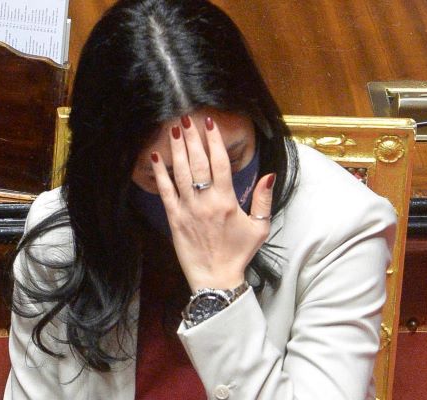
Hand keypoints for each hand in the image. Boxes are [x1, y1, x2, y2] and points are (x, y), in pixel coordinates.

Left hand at [150, 115, 275, 291]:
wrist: (216, 279)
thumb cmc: (239, 253)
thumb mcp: (260, 227)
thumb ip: (264, 199)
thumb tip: (270, 174)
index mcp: (226, 200)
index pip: (219, 163)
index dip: (214, 141)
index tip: (209, 123)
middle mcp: (205, 201)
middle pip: (197, 162)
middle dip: (191, 138)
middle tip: (186, 117)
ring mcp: (187, 209)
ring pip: (180, 172)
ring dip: (177, 149)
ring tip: (174, 129)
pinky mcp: (173, 219)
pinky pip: (164, 192)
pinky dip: (159, 173)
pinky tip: (156, 157)